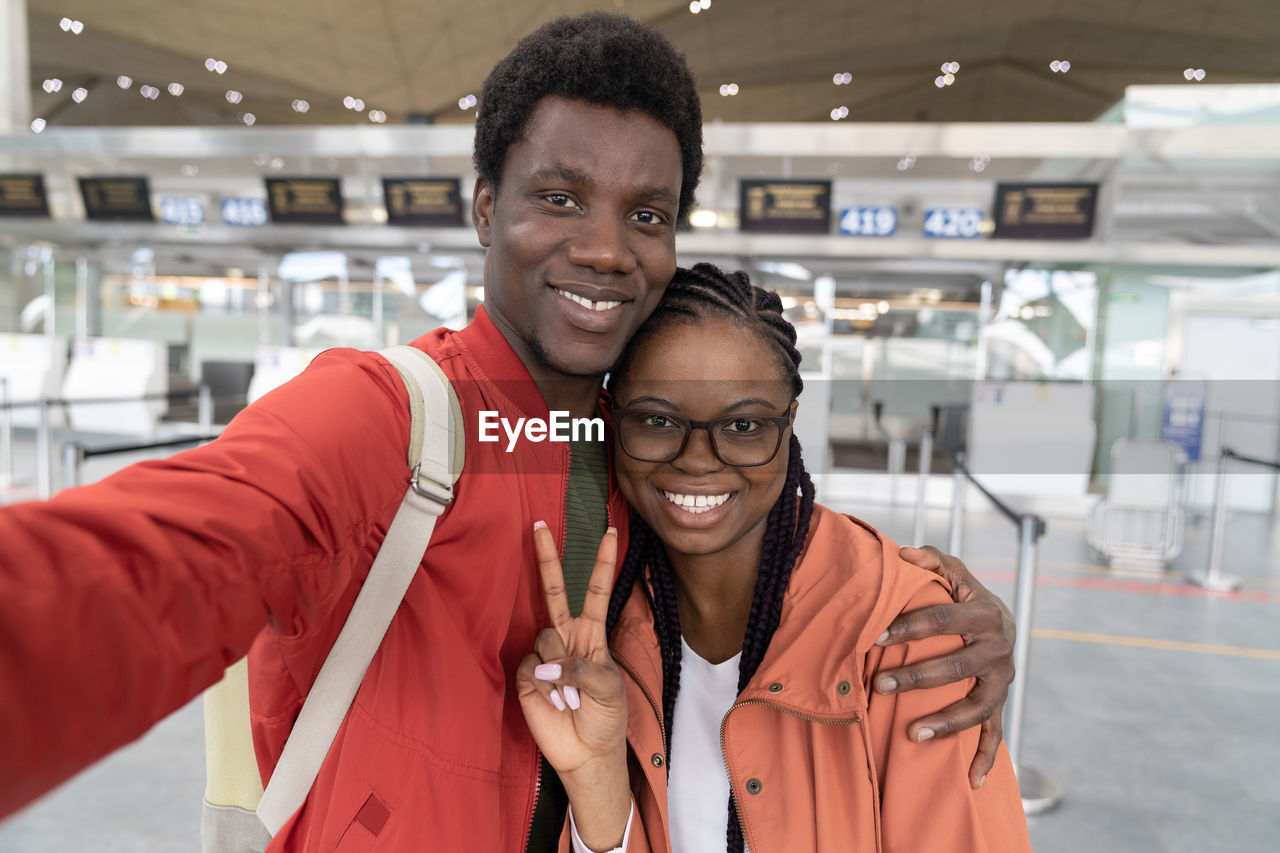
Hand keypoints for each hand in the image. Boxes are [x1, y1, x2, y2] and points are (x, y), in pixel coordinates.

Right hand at [517, 523, 629, 849]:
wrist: (587, 753)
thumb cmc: (606, 718)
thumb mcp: (608, 689)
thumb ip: (581, 667)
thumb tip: (545, 662)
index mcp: (592, 634)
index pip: (597, 590)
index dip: (602, 562)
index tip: (609, 532)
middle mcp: (567, 638)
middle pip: (555, 591)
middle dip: (547, 558)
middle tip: (539, 525)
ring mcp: (544, 654)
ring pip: (545, 637)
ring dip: (559, 668)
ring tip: (570, 695)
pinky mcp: (526, 675)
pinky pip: (530, 666)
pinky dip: (543, 684)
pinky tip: (553, 700)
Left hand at [875, 545, 1015, 787]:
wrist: (1001, 621)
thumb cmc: (963, 595)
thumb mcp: (952, 572)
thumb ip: (930, 559)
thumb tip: (903, 554)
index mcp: (983, 613)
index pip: (942, 620)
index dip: (909, 627)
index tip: (875, 636)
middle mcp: (998, 648)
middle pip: (955, 667)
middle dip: (915, 677)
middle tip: (878, 684)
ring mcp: (1001, 680)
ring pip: (976, 706)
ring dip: (945, 723)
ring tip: (910, 734)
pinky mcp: (1000, 703)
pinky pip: (995, 734)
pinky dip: (987, 759)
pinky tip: (971, 782)